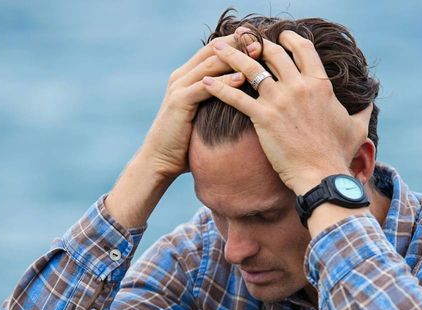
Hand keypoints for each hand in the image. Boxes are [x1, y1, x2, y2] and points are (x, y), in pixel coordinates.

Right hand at [105, 35, 255, 228]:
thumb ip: (218, 100)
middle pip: (213, 50)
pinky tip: (242, 79)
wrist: (159, 160)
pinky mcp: (179, 102)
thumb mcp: (204, 115)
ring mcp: (179, 87)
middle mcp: (182, 76)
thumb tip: (245, 98)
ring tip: (257, 52)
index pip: (215, 49)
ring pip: (210, 64)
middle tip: (262, 39)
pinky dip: (224, 82)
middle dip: (238, 43)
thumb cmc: (185, 142)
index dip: (237, 41)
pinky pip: (205, 87)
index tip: (260, 38)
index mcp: (188, 76)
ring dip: (235, 57)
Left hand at [202, 30, 371, 194]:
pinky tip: (204, 82)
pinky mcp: (263, 117)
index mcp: (320, 84)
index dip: (288, 39)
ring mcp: (280, 100)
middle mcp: (299, 86)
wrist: (322, 176)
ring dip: (230, 55)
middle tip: (241, 38)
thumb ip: (363, 110)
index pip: (302, 49)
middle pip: (273, 53)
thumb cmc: (338, 155)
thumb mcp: (357, 128)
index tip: (278, 36)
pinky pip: (235, 97)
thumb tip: (370, 102)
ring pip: (250, 68)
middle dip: (255, 42)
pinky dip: (218, 88)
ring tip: (215, 48)